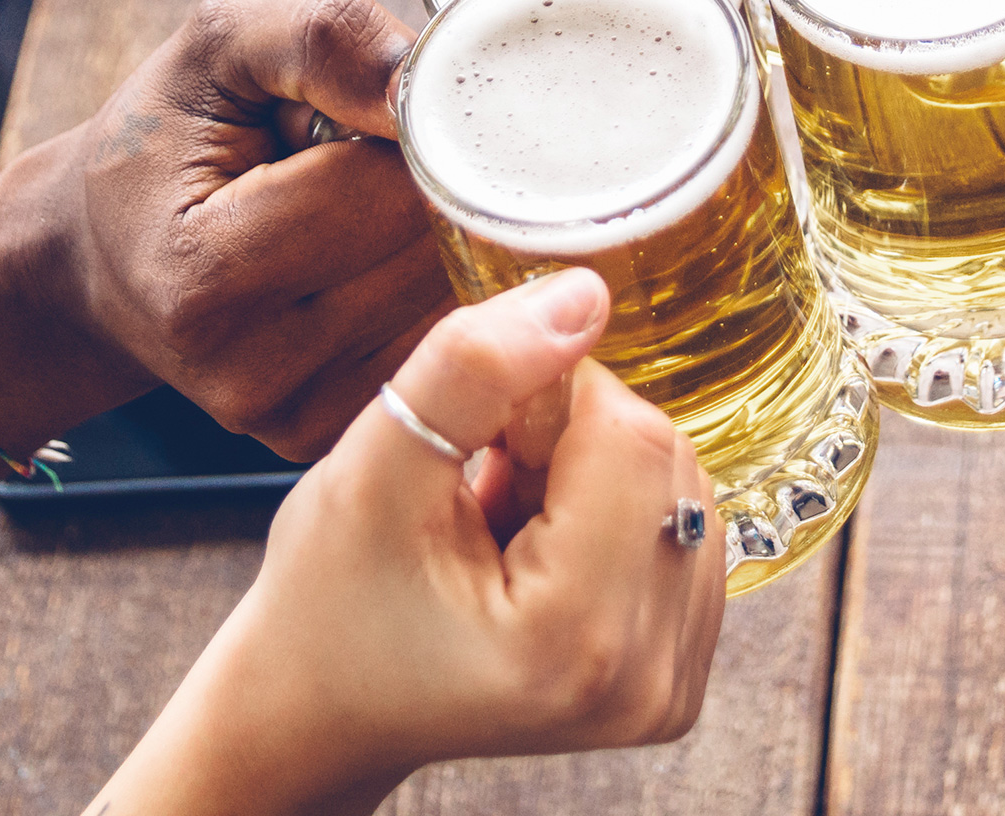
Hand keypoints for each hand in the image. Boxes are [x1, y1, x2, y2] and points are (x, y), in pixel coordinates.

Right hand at [0, 0, 457, 458]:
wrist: (102, 256)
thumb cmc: (165, 138)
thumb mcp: (219, 45)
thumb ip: (323, 37)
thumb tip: (426, 82)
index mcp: (205, 274)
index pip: (389, 192)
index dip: (418, 130)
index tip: (390, 103)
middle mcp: (250, 369)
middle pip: (433, 254)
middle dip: (436, 184)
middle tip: (371, 155)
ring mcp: (293, 416)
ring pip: (453, 306)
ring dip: (438, 240)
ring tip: (361, 211)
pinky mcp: (330, 436)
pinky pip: (441, 352)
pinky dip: (432, 294)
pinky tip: (373, 261)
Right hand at [95, 272, 725, 813]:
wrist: (321, 710)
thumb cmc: (331, 602)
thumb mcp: (373, 469)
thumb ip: (473, 369)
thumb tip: (584, 294)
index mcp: (574, 639)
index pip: (630, 433)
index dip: (551, 396)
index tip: (479, 432)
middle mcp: (645, 680)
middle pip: (666, 459)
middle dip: (574, 439)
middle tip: (482, 479)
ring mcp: (667, 692)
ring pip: (680, 488)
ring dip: (595, 476)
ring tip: (505, 519)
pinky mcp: (674, 685)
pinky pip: (683, 536)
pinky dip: (614, 517)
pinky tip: (540, 546)